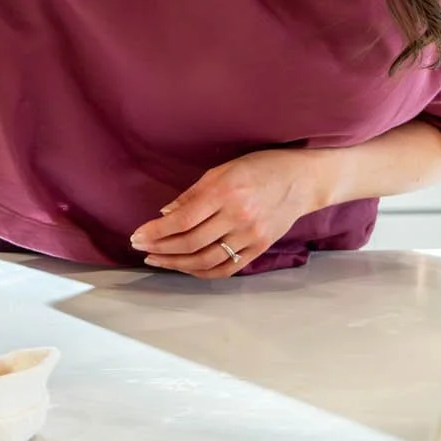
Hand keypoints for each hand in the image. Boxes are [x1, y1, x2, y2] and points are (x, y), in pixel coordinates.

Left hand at [128, 150, 333, 278]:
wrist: (303, 180)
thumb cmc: (261, 167)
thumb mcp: (224, 170)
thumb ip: (193, 194)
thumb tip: (165, 214)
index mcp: (226, 193)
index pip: (182, 220)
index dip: (155, 232)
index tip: (137, 235)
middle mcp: (238, 217)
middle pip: (190, 243)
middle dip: (160, 248)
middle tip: (141, 248)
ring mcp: (250, 236)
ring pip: (205, 260)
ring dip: (176, 263)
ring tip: (157, 259)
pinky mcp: (259, 248)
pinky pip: (226, 268)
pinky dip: (202, 272)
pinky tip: (185, 267)